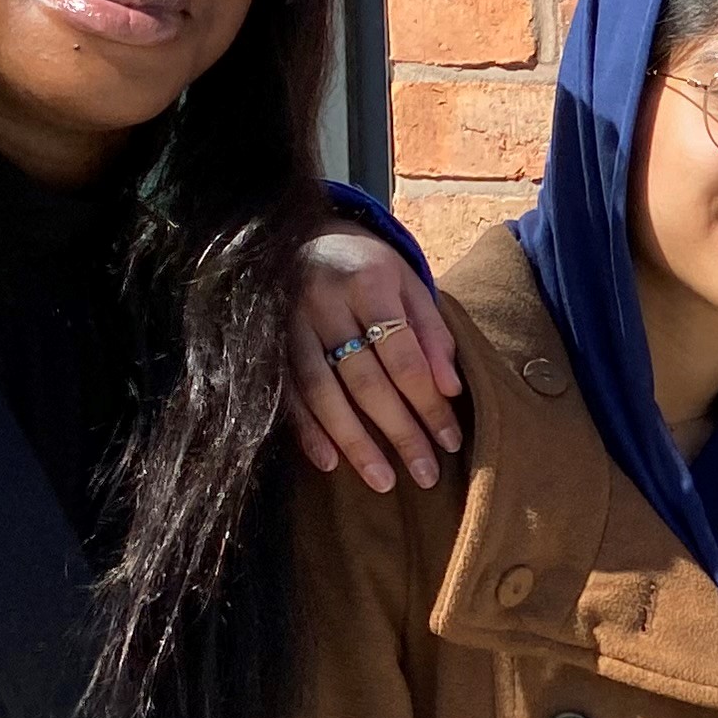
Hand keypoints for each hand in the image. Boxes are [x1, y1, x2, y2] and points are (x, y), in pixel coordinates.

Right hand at [287, 226, 463, 491]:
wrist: (307, 237)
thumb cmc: (371, 269)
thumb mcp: (410, 285)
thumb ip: (432, 334)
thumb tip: (451, 390)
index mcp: (368, 283)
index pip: (404, 357)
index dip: (428, 403)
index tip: (451, 441)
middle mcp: (323, 302)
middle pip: (365, 380)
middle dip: (399, 432)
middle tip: (426, 474)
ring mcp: (288, 323)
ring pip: (322, 392)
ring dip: (353, 442)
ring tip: (383, 481)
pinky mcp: (266, 341)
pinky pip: (287, 392)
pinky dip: (307, 430)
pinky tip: (329, 462)